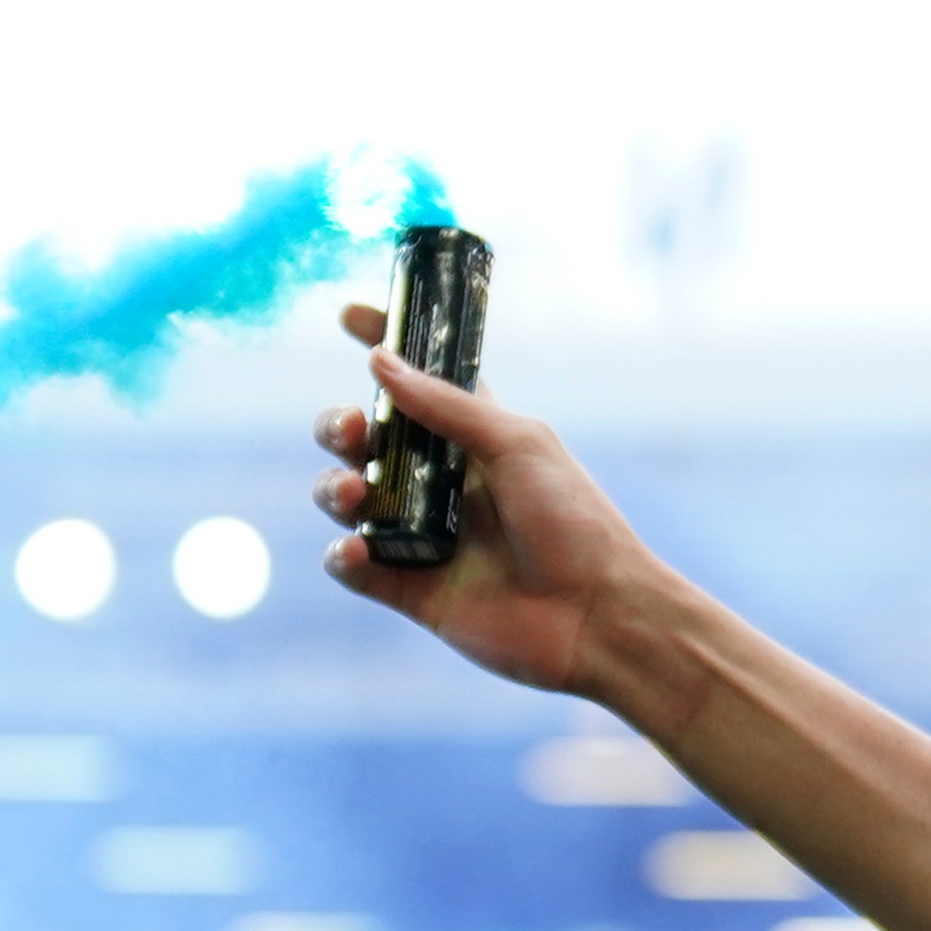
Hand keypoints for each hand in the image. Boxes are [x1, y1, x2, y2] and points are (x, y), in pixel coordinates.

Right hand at [310, 301, 661, 691]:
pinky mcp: (412, 590)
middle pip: (366, 441)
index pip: (420, 384)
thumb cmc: (574, 521)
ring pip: (348, 499)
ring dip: (332, 487)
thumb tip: (380, 360)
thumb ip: (447, 406)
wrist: (598, 614)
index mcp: (475, 440)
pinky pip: (354, 566)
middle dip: (341, 426)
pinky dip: (342, 554)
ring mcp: (424, 537)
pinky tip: (355, 548)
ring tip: (352, 492)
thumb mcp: (517, 445)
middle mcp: (444, 484)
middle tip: (352, 430)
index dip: (386, 349)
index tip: (350, 316)